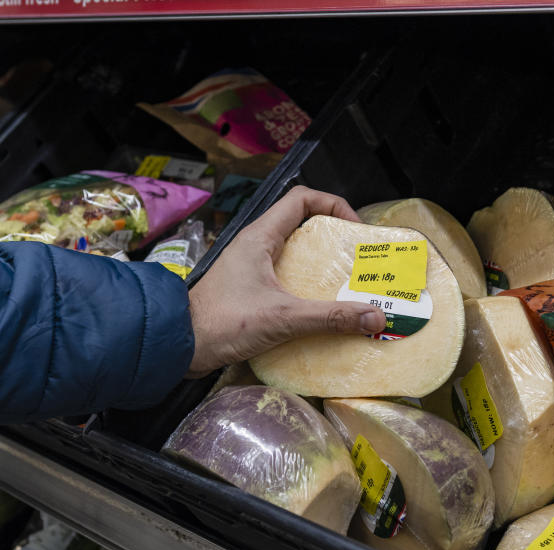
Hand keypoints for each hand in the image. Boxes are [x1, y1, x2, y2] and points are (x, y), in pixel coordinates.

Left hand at [187, 186, 386, 377]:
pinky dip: (306, 288)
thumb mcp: (282, 318)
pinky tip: (321, 309)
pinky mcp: (249, 290)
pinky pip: (285, 279)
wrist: (179, 345)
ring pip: (294, 254)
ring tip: (347, 285)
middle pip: (302, 226)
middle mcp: (256, 246)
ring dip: (321, 267)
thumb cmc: (223, 323)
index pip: (301, 199)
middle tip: (358, 261)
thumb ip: (329, 317)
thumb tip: (375, 316)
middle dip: (333, 240)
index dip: (333, 205)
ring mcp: (251, 268)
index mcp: (260, 237)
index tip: (355, 229)